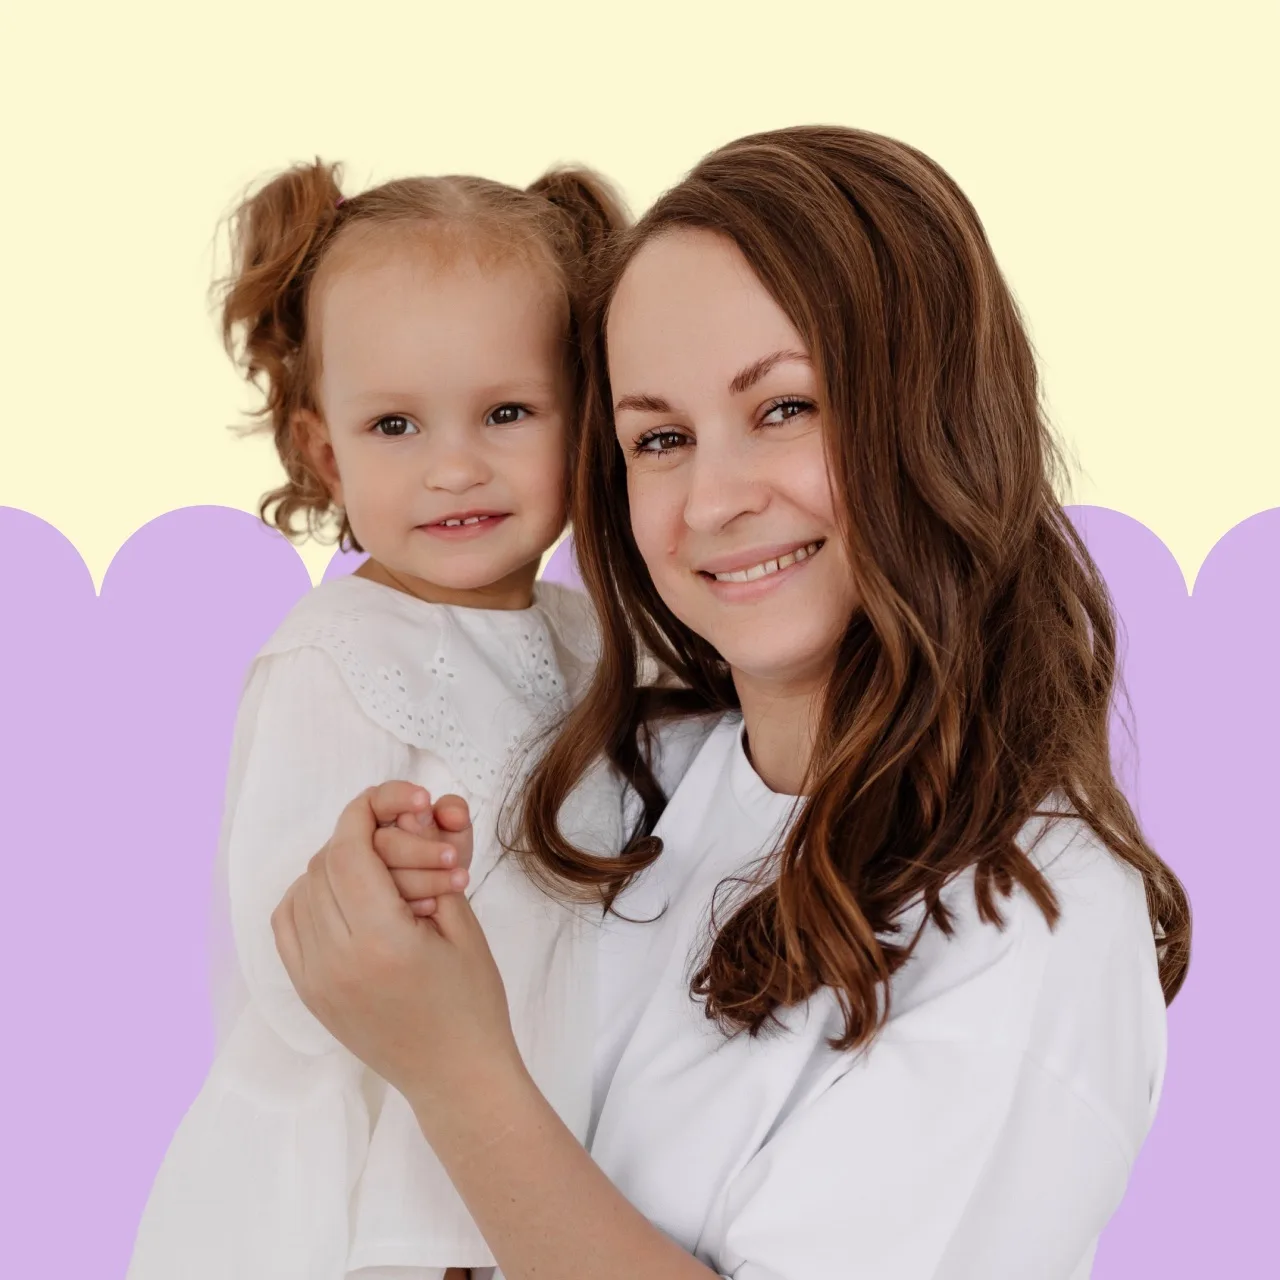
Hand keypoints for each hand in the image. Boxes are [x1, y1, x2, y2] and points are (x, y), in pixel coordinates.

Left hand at [272, 783, 521, 1105]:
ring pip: (299, 892)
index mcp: (382, 941)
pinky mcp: (308, 994)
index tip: (393, 802)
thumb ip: (430, 867)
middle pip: (322, 867)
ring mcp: (315, 981)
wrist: (456, 1078)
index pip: (348, 851)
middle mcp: (336, 960)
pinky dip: (308, 899)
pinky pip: (287, 928)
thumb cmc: (473, 1002)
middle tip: (398, 838)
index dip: (365, 814)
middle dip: (357, 840)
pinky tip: (344, 898)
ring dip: (332, 868)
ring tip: (375, 871)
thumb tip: (406, 814)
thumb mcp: (463, 926)